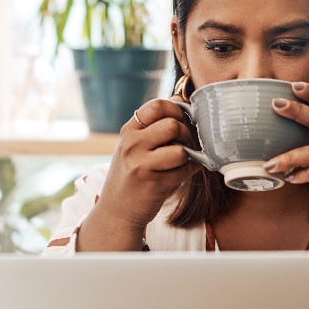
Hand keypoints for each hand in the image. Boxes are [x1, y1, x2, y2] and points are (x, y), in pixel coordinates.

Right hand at [88, 98, 199, 241]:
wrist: (117, 210)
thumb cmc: (131, 175)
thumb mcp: (134, 146)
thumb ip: (154, 125)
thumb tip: (181, 98)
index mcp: (129, 131)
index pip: (157, 105)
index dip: (177, 110)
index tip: (182, 120)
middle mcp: (132, 144)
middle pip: (173, 125)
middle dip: (187, 134)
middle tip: (186, 143)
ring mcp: (142, 164)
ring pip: (181, 149)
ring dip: (190, 154)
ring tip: (185, 158)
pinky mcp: (155, 183)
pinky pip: (185, 170)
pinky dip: (191, 169)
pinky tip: (185, 171)